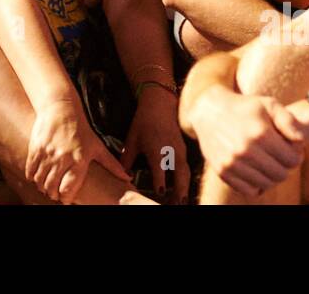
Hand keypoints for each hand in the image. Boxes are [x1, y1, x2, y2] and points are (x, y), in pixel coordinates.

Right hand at [26, 98, 129, 202]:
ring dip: (42, 186)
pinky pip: (30, 169)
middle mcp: (63, 157)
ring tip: (46, 186)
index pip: (68, 188)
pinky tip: (37, 177)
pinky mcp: (36, 148)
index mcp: (79, 159)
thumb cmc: (81, 129)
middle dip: (53, 194)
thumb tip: (128, 177)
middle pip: (52, 186)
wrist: (61, 108)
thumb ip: (111, 164)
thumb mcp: (97, 146)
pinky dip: (32, 177)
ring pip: (40, 180)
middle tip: (55, 194)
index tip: (66, 200)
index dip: (66, 198)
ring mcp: (48, 152)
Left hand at [121, 87, 190, 202]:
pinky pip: (186, 168)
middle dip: (179, 193)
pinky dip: (184, 179)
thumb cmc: (144, 121)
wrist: (159, 104)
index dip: (160, 185)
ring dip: (184, 188)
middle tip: (177, 205)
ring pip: (185, 174)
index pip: (161, 173)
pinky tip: (180, 188)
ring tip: (180, 202)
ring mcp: (180, 151)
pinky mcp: (183, 150)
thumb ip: (126, 160)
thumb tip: (123, 175)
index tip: (159, 194)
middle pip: (180, 177)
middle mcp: (171, 153)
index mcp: (157, 151)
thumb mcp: (132, 141)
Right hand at [189, 87, 308, 198]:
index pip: (292, 160)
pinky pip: (249, 190)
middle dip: (285, 166)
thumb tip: (301, 141)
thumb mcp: (268, 104)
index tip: (291, 148)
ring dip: (271, 176)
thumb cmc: (244, 107)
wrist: (209, 111)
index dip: (296, 155)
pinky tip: (256, 170)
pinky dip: (256, 184)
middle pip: (281, 175)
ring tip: (269, 161)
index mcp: (260, 133)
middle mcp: (245, 151)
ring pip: (266, 184)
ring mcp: (232, 163)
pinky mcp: (223, 172)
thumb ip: (289, 121)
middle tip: (281, 155)